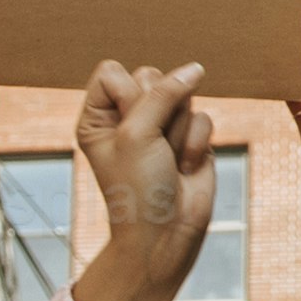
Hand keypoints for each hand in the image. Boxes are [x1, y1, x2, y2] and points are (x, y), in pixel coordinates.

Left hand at [62, 63, 216, 300]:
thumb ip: (164, 92)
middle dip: (157, 112)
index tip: (128, 129)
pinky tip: (184, 167)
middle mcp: (126, 117)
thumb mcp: (138, 133)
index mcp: (98, 115)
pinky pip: (202, 116)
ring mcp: (160, 125)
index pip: (113, 71)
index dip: (128, 94)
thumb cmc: (137, 188)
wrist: (167, 232)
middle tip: (151, 147)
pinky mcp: (189, 137)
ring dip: (177, 132)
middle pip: (151, 77)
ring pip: (181, 96)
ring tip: (167, 159)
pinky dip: (195, 144)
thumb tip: (195, 69)